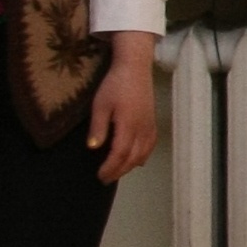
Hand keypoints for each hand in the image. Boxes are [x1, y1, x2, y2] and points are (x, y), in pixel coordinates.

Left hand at [86, 31, 159, 181]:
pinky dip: (143, 156)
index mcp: (128, 125)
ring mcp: (149, 126)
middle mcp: (142, 129)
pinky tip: (137, 161)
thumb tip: (94, 148)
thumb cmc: (114, 84)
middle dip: (119, 171)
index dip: (110, 168)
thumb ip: (98, 127)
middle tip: (105, 178)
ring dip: (130, 166)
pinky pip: (150, 146)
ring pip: (143, 154)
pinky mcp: (152, 122)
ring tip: (118, 171)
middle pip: (132, 158)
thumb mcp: (100, 104)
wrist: (135, 68)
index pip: (120, 154)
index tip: (100, 176)